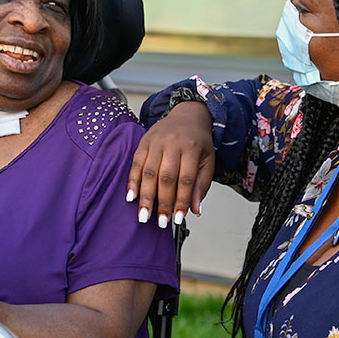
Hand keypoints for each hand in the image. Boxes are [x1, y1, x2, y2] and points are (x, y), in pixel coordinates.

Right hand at [127, 102, 213, 226]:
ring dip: (145, 196)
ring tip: (144, 215)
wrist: (188, 115)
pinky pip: (136, 164)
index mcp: (192, 148)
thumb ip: (201, 185)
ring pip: (149, 172)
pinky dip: (132, 182)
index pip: (186, 179)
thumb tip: (194, 210)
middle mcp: (173, 144)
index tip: (178, 219)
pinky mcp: (143, 142)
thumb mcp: (207, 161)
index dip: (182, 201)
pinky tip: (131, 197)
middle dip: (162, 202)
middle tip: (160, 222)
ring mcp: (156, 142)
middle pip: (166, 177)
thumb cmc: (199, 141)